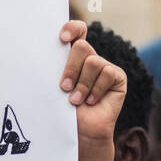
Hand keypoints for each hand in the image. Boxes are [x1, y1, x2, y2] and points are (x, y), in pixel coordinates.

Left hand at [58, 19, 126, 144]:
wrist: (80, 132)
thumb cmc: (63, 111)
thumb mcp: (54, 86)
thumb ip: (54, 67)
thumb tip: (43, 50)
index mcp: (73, 57)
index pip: (77, 31)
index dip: (72, 28)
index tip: (62, 38)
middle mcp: (90, 58)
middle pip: (81, 47)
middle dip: (70, 69)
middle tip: (64, 88)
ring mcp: (105, 67)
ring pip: (92, 61)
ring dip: (81, 84)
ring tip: (76, 100)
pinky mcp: (118, 77)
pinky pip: (106, 73)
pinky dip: (96, 89)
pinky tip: (91, 101)